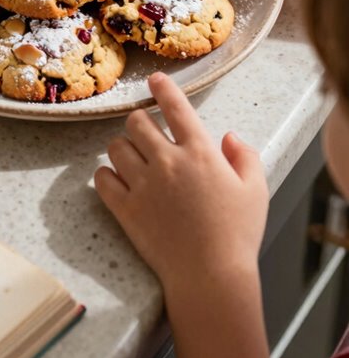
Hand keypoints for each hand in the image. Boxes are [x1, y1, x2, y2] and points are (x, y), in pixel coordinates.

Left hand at [95, 72, 268, 301]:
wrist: (211, 277)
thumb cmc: (238, 234)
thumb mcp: (256, 190)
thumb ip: (245, 156)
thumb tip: (228, 137)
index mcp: (200, 152)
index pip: (175, 106)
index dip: (163, 87)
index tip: (154, 79)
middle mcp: (168, 161)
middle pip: (136, 122)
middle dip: (140, 122)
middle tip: (147, 134)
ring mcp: (143, 185)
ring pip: (116, 147)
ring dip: (123, 148)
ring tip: (133, 159)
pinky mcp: (125, 209)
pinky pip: (102, 179)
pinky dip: (106, 176)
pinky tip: (117, 181)